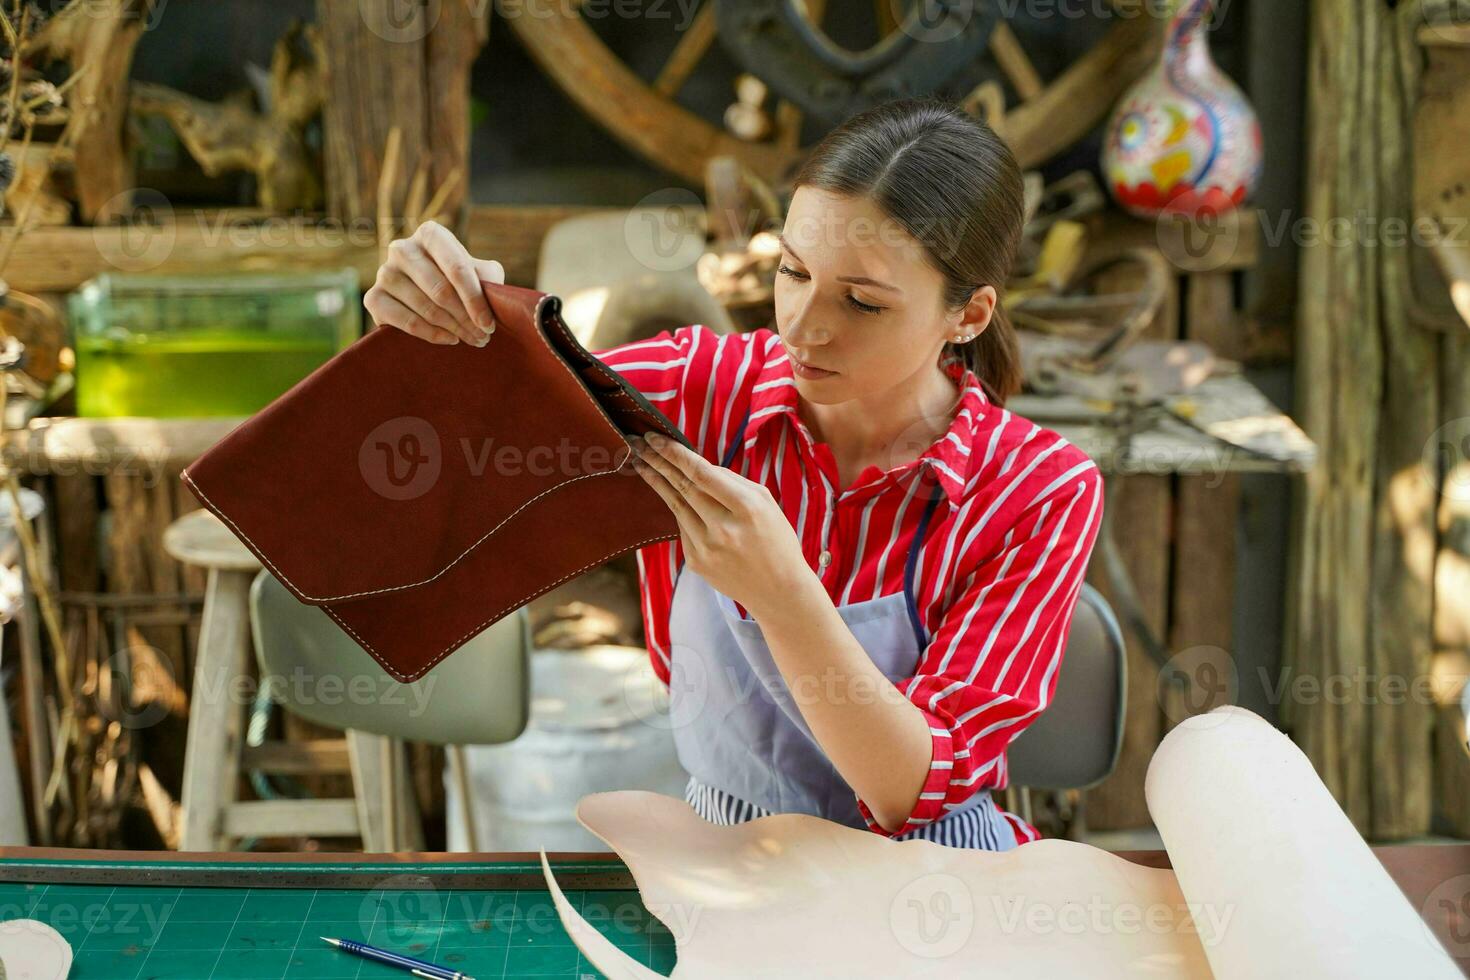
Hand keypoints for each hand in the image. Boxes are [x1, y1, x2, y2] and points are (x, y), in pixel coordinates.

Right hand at [364, 219, 504, 345]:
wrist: (425, 297)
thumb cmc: (457, 281)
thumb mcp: (479, 274)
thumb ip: (488, 277)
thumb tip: (494, 294)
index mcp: (430, 234)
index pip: (457, 267)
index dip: (475, 299)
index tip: (489, 324)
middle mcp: (402, 248)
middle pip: (441, 290)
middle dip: (466, 318)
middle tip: (483, 337)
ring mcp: (384, 272)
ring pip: (425, 307)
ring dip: (454, 329)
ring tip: (472, 340)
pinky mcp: (372, 298)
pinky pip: (406, 322)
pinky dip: (431, 334)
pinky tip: (450, 340)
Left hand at [629, 431, 809, 619]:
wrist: (779, 591)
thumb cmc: (776, 540)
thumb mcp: (766, 502)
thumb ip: (733, 482)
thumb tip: (699, 466)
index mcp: (747, 508)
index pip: (702, 473)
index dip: (675, 453)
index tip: (654, 437)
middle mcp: (723, 528)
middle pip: (682, 487)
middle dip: (657, 461)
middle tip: (636, 442)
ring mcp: (706, 548)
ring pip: (676, 505)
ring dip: (656, 481)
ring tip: (640, 461)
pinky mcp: (696, 562)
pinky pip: (682, 527)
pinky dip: (678, 508)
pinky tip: (670, 493)